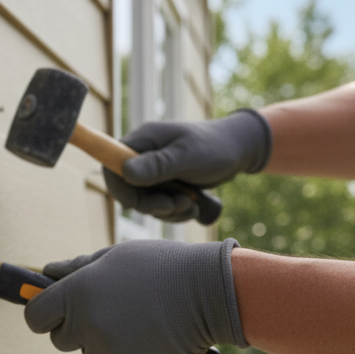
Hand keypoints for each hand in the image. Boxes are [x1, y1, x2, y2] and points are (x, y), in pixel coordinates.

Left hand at [24, 238, 247, 353]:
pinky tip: (151, 331)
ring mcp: (108, 350)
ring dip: (103, 339)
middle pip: (60, 339)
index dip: (42, 312)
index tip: (52, 308)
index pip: (34, 317)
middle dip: (74, 327)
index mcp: (76, 294)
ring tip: (136, 315)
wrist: (211, 291)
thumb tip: (46, 272)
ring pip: (91, 352)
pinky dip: (128, 352)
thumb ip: (76, 268)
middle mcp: (86, 325)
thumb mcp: (115, 256)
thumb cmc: (161, 266)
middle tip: (103, 308)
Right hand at [103, 109, 270, 221]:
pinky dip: (174, 212)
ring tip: (191, 204)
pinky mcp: (165, 184)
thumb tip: (125, 173)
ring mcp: (153, 171)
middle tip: (178, 205)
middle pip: (128, 190)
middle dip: (152, 205)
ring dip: (167, 211)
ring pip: (144, 202)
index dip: (120, 189)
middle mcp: (143, 156)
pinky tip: (193, 206)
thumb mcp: (188, 156)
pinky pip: (159, 206)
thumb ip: (157, 165)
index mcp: (142, 141)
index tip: (140, 204)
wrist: (242, 150)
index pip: (112, 167)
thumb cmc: (216, 147)